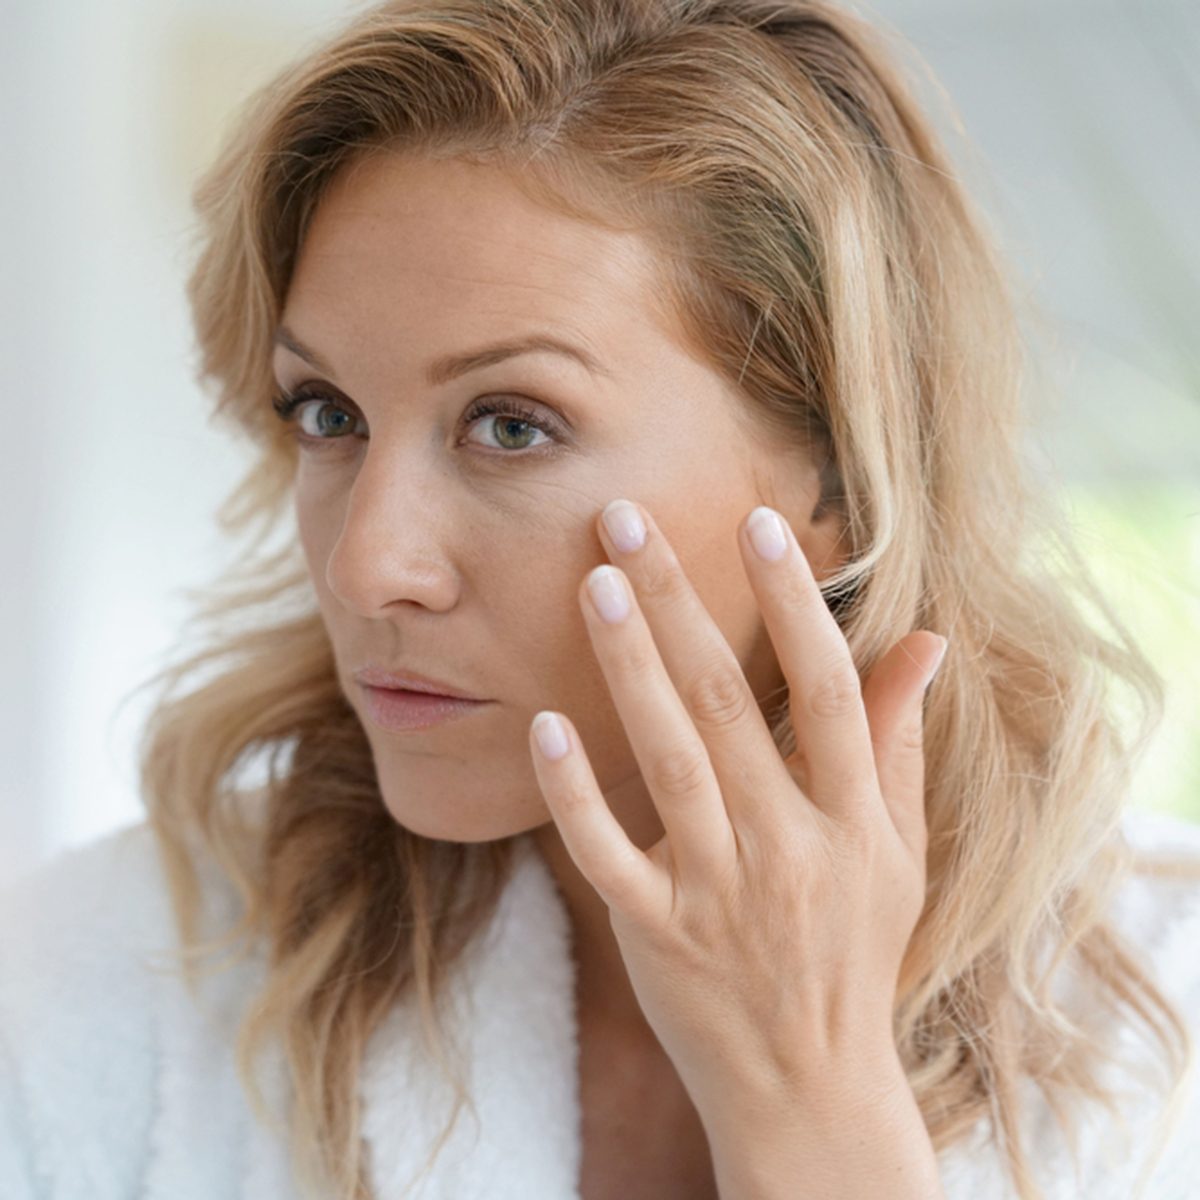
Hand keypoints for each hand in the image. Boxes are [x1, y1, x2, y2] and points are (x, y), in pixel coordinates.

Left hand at [527, 498, 946, 1128]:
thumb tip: (926, 640)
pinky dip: (575, 793)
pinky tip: (542, 726)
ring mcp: (721, 893)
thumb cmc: (855, 949)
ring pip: (670, 761)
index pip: (826, 687)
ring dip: (630, 667)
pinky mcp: (660, 935)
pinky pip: (609, 855)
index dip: (793, 601)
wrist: (809, 1087)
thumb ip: (901, 742)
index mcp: (856, 818)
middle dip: (677, 602)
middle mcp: (792, 846)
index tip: (755, 521)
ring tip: (593, 584)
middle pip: (728, 703)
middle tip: (625, 520)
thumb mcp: (899, 851)